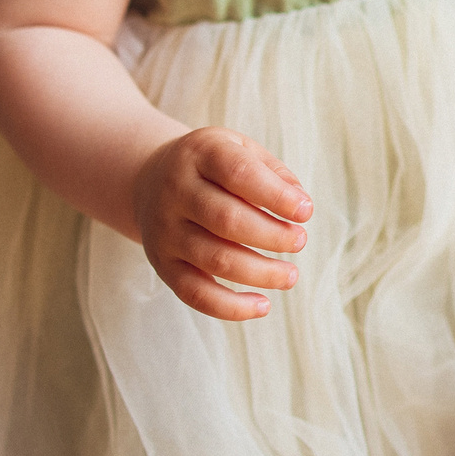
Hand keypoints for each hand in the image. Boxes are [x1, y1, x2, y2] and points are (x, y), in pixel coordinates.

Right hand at [132, 125, 312, 320]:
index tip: (305, 211)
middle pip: (226, 219)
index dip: (276, 195)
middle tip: (299, 241)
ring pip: (214, 259)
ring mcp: (165, 230)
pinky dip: (231, 307)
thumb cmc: (210, 167)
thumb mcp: (238, 148)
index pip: (239, 173)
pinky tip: (262, 305)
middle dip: (272, 235)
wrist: (149, 181)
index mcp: (200, 154)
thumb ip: (272, 172)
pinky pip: (195, 293)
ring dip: (260, 272)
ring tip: (290, 275)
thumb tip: (300, 205)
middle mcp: (176, 191)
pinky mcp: (162, 264)